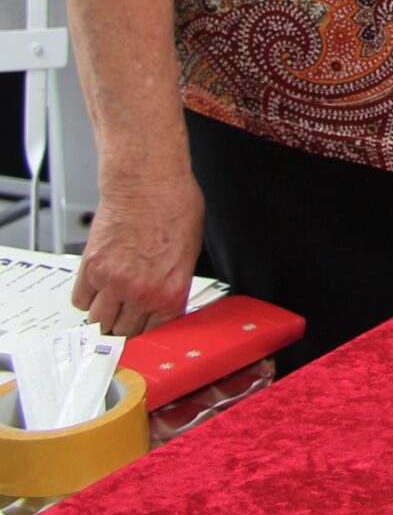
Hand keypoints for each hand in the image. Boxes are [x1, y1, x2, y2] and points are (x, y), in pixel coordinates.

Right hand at [72, 167, 202, 335]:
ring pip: (98, 321)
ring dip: (104, 315)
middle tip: (126, 315)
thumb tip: (165, 302)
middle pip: (123, 331)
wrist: (147, 183)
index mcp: (169, 291)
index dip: (149, 330)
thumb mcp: (189, 252)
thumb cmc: (174, 207)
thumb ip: (174, 284)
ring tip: (112, 302)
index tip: (144, 328)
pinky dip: (86, 298)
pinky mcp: (90, 269)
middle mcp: (140, 291)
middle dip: (125, 325)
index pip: (155, 332)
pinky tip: (97, 288)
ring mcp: (112, 282)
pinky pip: (80, 300)